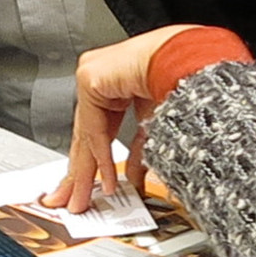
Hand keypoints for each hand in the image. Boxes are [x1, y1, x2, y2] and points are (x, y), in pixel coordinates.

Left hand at [50, 27, 198, 209]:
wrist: (185, 57)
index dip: (93, 162)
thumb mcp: (155, 125)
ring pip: (85, 135)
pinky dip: (100, 157)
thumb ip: (140, 152)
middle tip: (70, 199)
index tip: (87, 187)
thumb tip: (134, 179)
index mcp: (115, 86)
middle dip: (77, 173)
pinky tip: (105, 179)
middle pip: (84, 136)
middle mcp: (99, 81)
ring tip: (78, 199)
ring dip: (83, 172)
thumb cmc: (180, 75)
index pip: (96, 130)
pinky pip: (94, 127)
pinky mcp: (89, 80)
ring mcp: (91, 78)